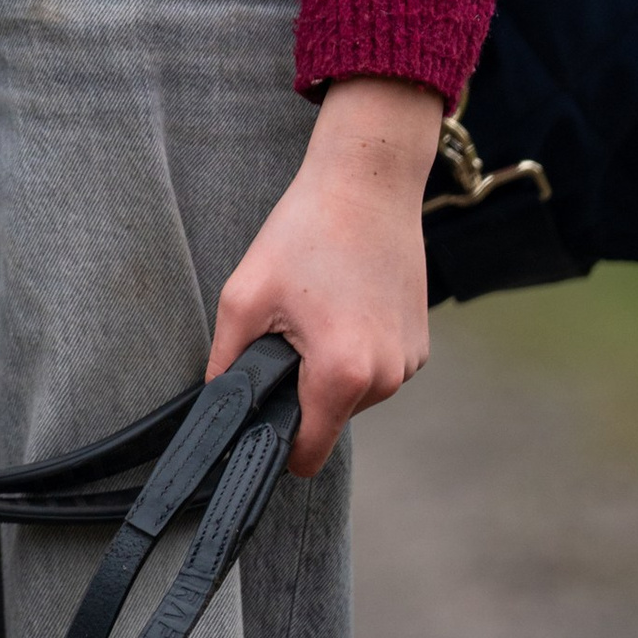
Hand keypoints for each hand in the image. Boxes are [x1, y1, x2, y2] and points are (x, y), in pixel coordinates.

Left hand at [205, 74, 439, 474]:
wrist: (368, 182)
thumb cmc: (306, 230)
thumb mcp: (244, 296)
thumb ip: (225, 364)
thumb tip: (217, 406)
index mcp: (342, 375)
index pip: (306, 455)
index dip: (276, 444)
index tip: (261, 416)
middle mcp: (386, 379)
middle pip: (327, 419)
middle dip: (302, 388)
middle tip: (290, 329)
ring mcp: (409, 363)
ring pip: (353, 394)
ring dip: (330, 366)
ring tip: (320, 307)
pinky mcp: (420, 344)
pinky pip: (376, 368)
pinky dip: (356, 348)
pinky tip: (347, 301)